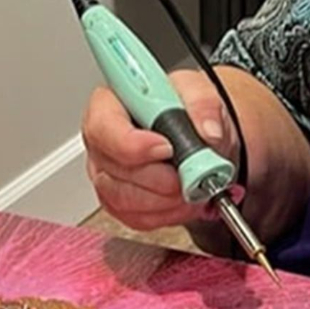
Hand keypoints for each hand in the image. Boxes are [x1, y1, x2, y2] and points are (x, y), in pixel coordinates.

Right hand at [81, 69, 239, 232]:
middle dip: (160, 179)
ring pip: (124, 199)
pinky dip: (167, 215)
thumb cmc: (186, 108)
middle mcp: (101, 142)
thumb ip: (203, 104)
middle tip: (192, 173)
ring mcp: (106, 174)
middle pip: (116, 170)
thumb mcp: (199, 90)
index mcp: (108, 105)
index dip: (133, 145)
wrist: (198, 132)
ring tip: (193, 187)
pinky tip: (185, 201)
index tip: (167, 148)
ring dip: (166, 200)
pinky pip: (136, 218)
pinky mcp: (119, 201)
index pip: (103, 128)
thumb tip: (207, 132)